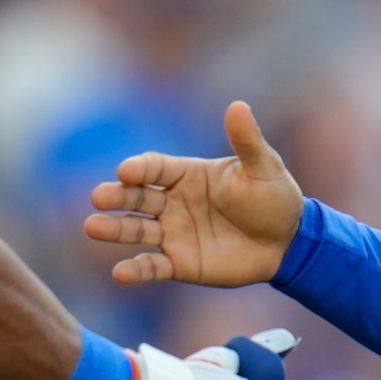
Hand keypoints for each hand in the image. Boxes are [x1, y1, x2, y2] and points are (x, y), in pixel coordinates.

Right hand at [86, 101, 304, 287]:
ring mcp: (174, 233)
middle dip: (117, 196)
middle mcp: (173, 202)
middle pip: (137, 197)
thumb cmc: (274, 198)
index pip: (155, 167)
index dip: (139, 168)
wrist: (288, 242)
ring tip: (92, 226)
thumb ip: (247, 141)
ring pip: (136, 229)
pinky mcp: (181, 263)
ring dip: (114, 229)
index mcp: (187, 174)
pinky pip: (153, 266)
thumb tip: (238, 106)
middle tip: (98, 196)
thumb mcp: (263, 167)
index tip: (126, 171)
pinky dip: (136, 270)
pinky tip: (120, 273)